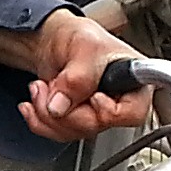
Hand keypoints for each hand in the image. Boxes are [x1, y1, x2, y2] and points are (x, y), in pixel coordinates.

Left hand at [20, 7, 152, 141]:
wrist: (54, 41)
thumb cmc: (78, 36)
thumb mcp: (84, 46)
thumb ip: (78, 77)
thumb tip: (61, 107)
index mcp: (133, 81)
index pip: (133, 113)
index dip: (108, 111)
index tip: (92, 96)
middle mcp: (118, 101)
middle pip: (95, 125)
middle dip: (66, 108)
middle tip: (55, 86)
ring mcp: (96, 113)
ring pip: (73, 132)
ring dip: (48, 112)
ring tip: (43, 87)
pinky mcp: (76, 120)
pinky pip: (58, 133)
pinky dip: (40, 119)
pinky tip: (37, 100)